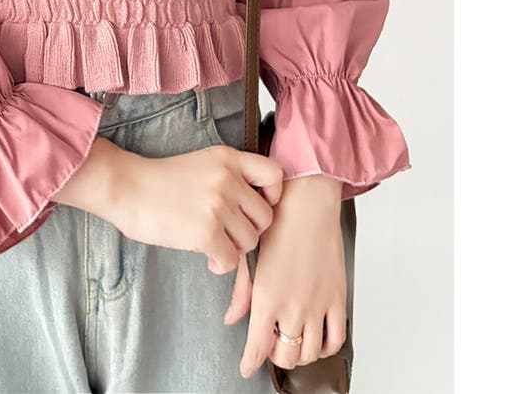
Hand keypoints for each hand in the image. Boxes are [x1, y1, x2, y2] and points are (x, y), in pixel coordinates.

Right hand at [55, 136, 283, 274]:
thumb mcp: (201, 164)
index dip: (273, 195)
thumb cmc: (159, 180)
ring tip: (215, 243)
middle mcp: (227, 179)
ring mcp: (218, 206)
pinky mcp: (206, 232)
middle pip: (265, 217)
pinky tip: (208, 258)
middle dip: (249, 229)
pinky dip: (221, 264)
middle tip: (228, 232)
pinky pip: (231, 260)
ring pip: (250, 241)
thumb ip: (230, 178)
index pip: (275, 174)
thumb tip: (257, 209)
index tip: (255, 205)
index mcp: (228, 159)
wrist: (126, 188)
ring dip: (235, 248)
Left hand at [222, 175, 346, 377]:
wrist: (306, 203)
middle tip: (269, 344)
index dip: (250, 362)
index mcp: (267, 297)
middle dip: (274, 355)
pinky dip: (325, 346)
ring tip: (290, 339)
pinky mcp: (338, 298)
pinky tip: (316, 338)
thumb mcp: (250, 256)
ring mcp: (318, 305)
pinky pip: (336, 338)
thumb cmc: (276, 222)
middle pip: (286, 356)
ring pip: (310, 353)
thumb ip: (242, 292)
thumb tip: (231, 316)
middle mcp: (294, 307)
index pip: (257, 347)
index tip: (246, 366)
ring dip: (299, 353)